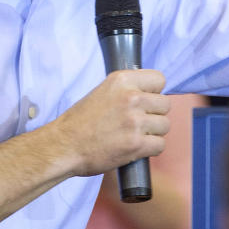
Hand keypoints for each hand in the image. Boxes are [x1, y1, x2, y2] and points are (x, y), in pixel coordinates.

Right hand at [53, 69, 170, 176]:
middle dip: (154, 114)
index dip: (154, 92)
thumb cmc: (80, 122)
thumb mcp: (102, 92)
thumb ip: (127, 89)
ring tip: (136, 135)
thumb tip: (151, 93)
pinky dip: (151, 149)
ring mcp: (134, 121)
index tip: (146, 100)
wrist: (63, 146)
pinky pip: (160, 145)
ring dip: (153, 133)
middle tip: (138, 122)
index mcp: (122, 80)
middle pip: (165, 104)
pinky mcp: (136, 144)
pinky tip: (137, 148)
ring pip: (165, 125)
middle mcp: (131, 97)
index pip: (159, 79)